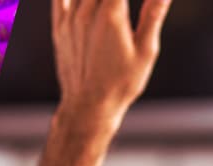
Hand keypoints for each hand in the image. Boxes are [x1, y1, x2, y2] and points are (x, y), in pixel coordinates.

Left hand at [51, 0, 168, 130]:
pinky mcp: (59, 28)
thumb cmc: (121, 84)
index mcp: (110, 15)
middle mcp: (86, 13)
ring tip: (113, 3)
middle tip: (120, 3)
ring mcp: (69, 19)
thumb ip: (153, 14)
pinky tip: (85, 0)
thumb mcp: (146, 50)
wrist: (87, 107)